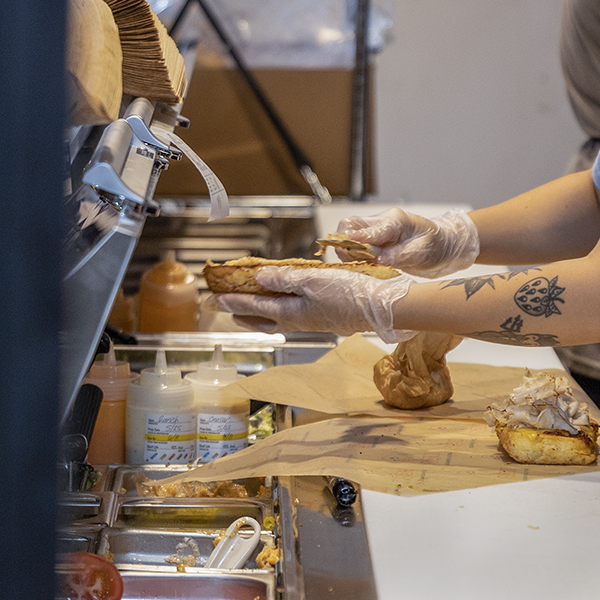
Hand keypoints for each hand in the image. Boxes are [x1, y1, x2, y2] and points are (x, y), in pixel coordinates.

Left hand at [212, 267, 412, 341]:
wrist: (384, 307)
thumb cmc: (353, 292)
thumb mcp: (315, 280)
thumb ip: (286, 278)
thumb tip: (259, 278)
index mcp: (293, 312)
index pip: (255, 307)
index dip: (234, 302)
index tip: (215, 299)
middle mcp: (299, 320)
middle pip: (261, 319)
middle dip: (239, 313)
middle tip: (220, 308)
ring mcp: (312, 321)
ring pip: (276, 320)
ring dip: (256, 316)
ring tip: (243, 313)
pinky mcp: (325, 319)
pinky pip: (292, 317)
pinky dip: (277, 312)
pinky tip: (282, 309)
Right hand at [339, 208, 478, 277]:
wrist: (444, 243)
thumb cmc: (437, 244)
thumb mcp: (422, 251)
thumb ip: (399, 254)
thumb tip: (378, 260)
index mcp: (396, 220)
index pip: (369, 228)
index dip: (356, 239)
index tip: (346, 246)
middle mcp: (382, 221)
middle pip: (349, 226)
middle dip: (346, 245)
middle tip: (358, 262)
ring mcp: (376, 229)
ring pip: (348, 235)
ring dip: (350, 252)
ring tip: (365, 265)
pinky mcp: (374, 239)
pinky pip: (355, 245)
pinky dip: (354, 256)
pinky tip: (366, 264)